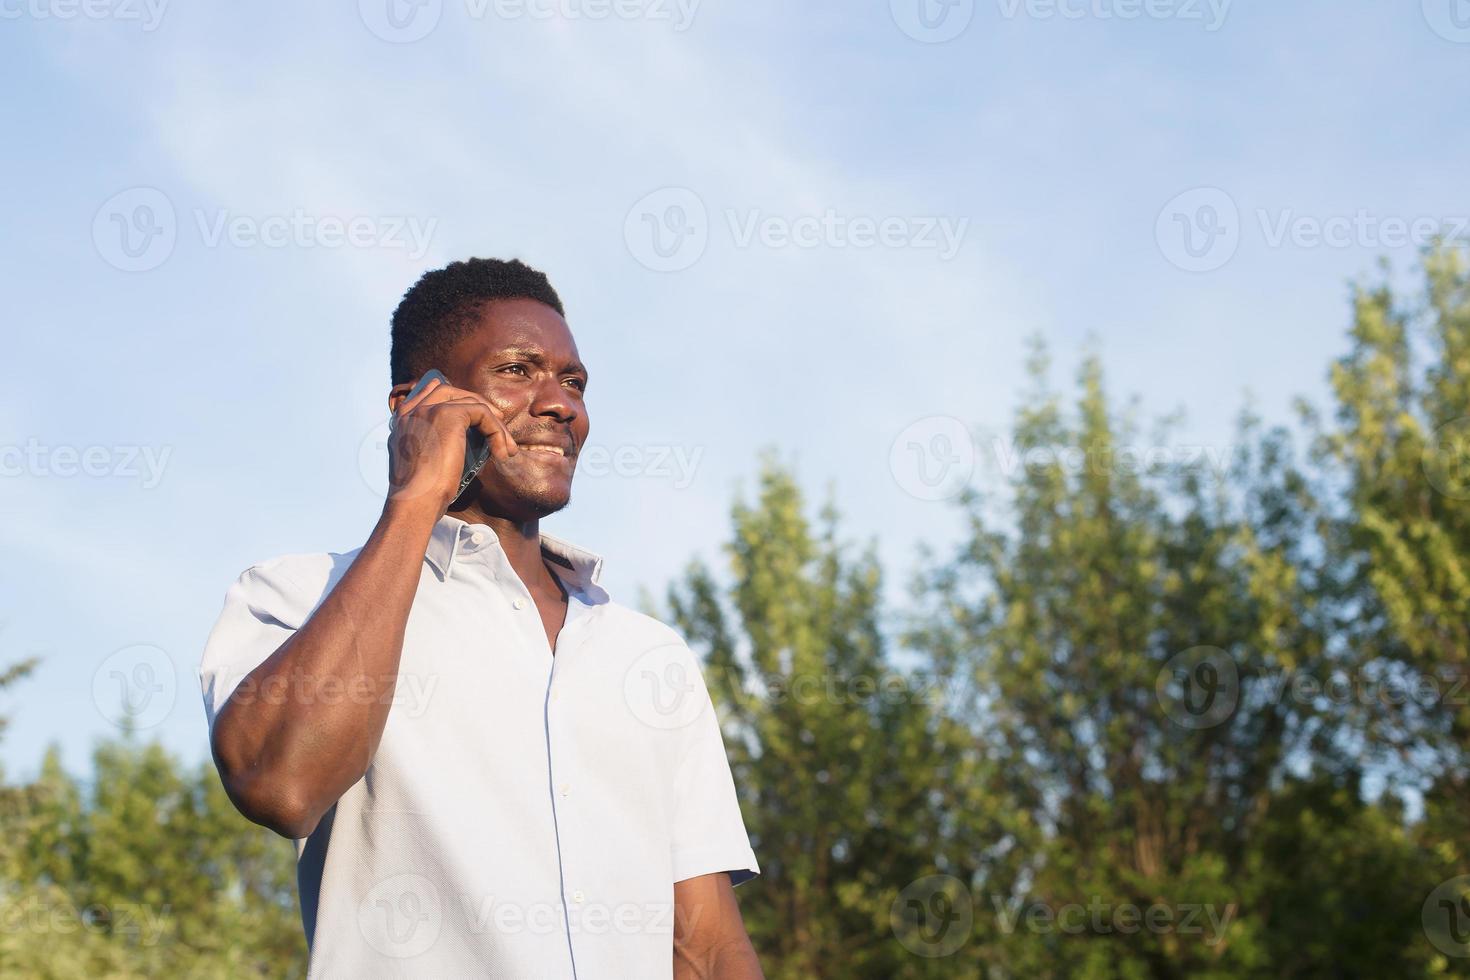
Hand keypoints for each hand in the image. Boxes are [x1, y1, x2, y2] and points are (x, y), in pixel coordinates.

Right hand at [385, 373, 517, 511]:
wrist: (415, 501)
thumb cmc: (420, 494)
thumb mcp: (419, 464)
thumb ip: (429, 446)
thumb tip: (453, 446)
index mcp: (402, 421)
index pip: (429, 393)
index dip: (455, 399)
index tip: (477, 414)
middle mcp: (412, 410)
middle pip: (451, 391)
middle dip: (477, 405)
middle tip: (497, 424)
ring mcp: (429, 410)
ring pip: (470, 402)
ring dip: (493, 423)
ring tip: (506, 445)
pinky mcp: (448, 415)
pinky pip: (481, 413)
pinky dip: (496, 431)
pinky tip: (501, 452)